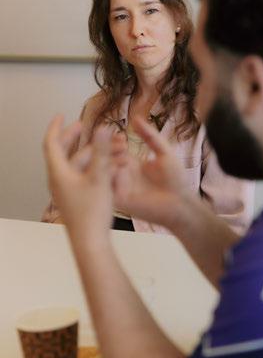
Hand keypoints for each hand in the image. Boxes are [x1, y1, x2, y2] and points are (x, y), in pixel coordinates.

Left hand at [43, 115, 113, 238]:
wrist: (90, 242)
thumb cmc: (92, 213)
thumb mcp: (100, 177)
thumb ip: (102, 151)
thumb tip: (103, 128)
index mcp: (59, 173)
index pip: (52, 143)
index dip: (57, 127)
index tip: (62, 115)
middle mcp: (60, 180)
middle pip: (65, 152)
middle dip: (75, 138)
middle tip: (82, 126)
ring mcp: (68, 190)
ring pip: (80, 165)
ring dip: (96, 155)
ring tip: (115, 148)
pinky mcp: (77, 198)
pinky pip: (86, 176)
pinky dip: (98, 168)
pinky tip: (115, 166)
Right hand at [112, 117, 192, 228]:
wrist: (181, 203)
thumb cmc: (175, 180)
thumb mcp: (164, 152)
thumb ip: (150, 136)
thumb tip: (136, 118)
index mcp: (131, 164)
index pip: (113, 149)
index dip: (113, 141)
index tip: (121, 137)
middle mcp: (122, 175)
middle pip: (104, 158)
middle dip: (108, 149)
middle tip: (121, 145)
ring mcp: (119, 187)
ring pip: (102, 171)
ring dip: (108, 161)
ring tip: (122, 155)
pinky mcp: (120, 200)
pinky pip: (107, 187)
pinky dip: (111, 176)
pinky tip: (121, 169)